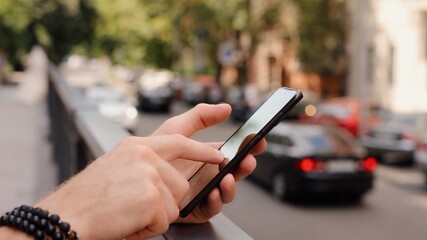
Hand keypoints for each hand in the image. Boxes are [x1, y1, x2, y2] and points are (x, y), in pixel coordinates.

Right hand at [34, 135, 223, 239]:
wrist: (66, 215)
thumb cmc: (89, 197)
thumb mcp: (118, 166)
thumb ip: (144, 164)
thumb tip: (170, 176)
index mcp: (137, 146)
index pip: (178, 140)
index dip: (200, 150)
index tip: (218, 154)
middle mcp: (144, 154)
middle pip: (180, 183)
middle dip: (164, 202)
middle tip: (134, 206)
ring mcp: (149, 173)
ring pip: (175, 203)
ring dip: (154, 216)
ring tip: (127, 212)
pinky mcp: (151, 195)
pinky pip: (164, 219)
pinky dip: (147, 227)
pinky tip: (127, 220)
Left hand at [152, 103, 265, 222]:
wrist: (132, 179)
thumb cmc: (152, 154)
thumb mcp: (176, 130)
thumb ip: (200, 117)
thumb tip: (225, 107)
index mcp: (208, 156)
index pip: (234, 151)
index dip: (248, 146)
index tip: (259, 140)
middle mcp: (209, 174)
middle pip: (235, 171)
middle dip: (245, 166)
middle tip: (249, 160)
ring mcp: (204, 192)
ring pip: (227, 191)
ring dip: (232, 185)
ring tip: (228, 178)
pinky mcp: (196, 209)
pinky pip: (212, 208)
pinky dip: (216, 201)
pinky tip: (213, 193)